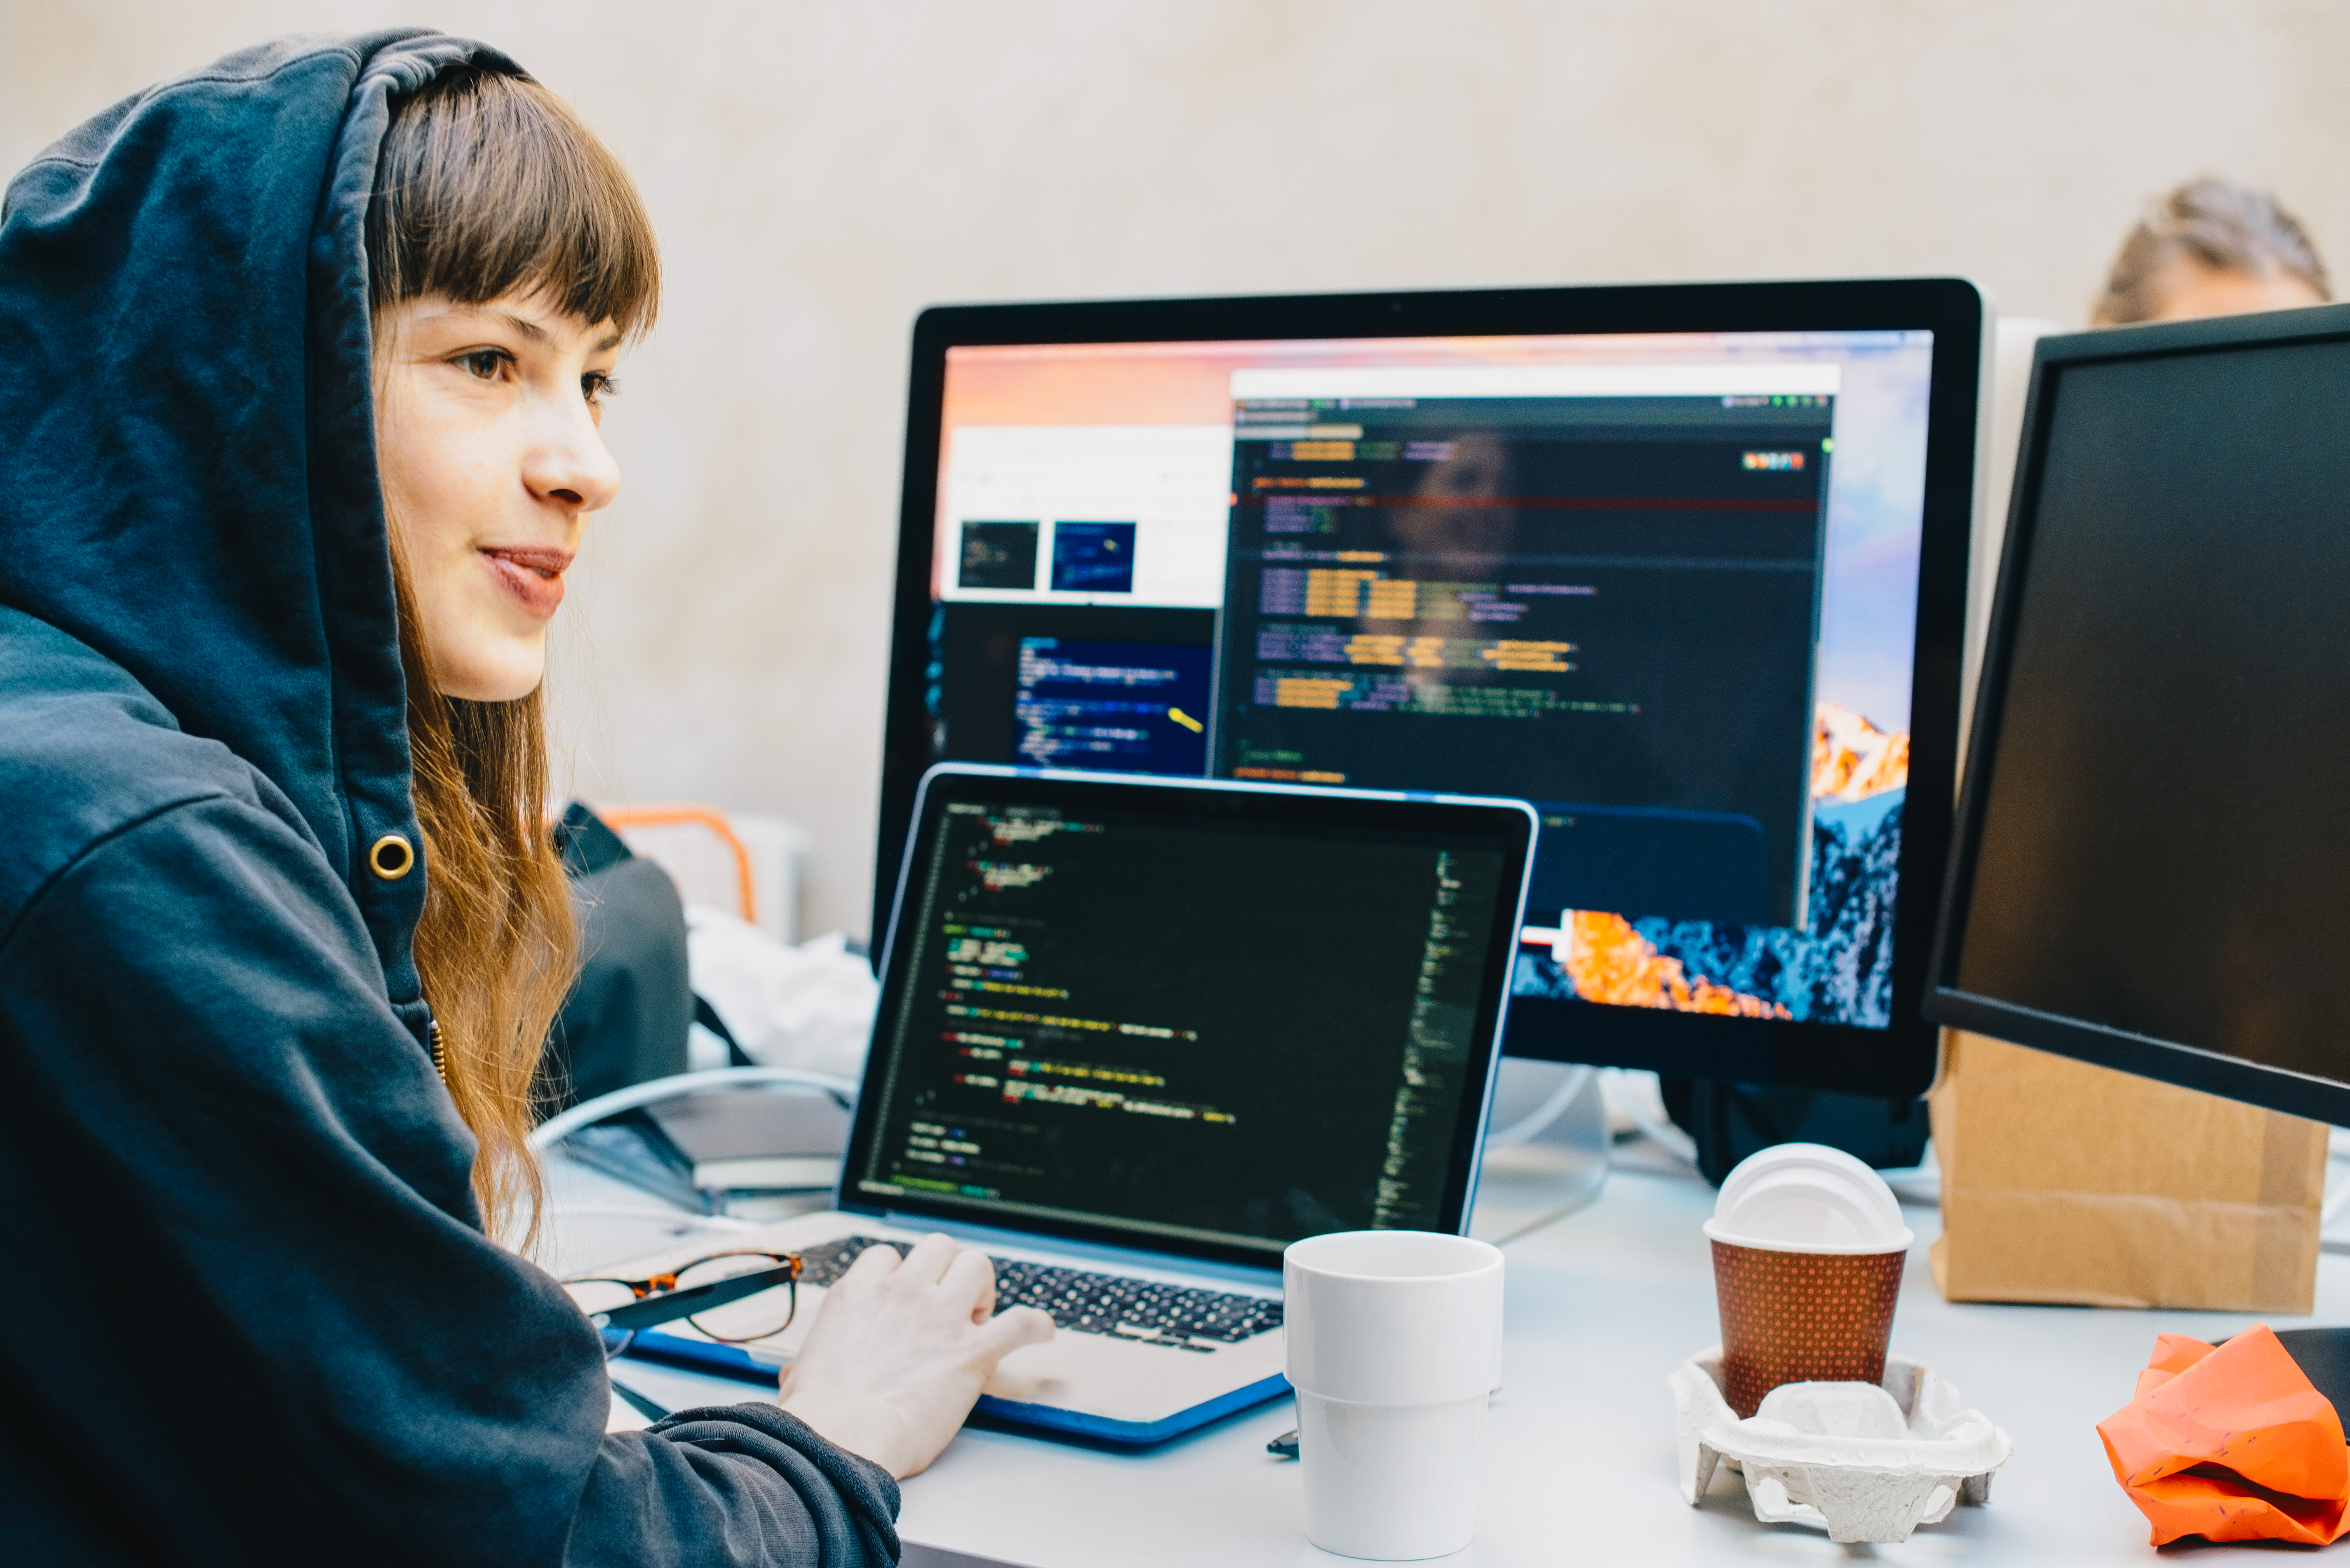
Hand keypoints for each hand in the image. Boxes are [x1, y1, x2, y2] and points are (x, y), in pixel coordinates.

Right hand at [776, 1234, 1053, 1477]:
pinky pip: (1021, 1322)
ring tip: (978, 1317)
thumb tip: (803, 1373)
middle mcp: (903, 1293)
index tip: (908, 1302)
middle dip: (946, 1271)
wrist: (839, 1441)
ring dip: (981, 1288)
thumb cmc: (819, 1416)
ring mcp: (941, 1317)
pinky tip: (1041, 1332)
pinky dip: (1035, 1325)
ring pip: (977, 1264)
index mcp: (860, 1293)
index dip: (903, 1277)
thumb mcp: (803, 1372)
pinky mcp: (973, 1351)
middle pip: (939, 1247)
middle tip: (947, 1307)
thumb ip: (812, 1360)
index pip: (889, 1257)